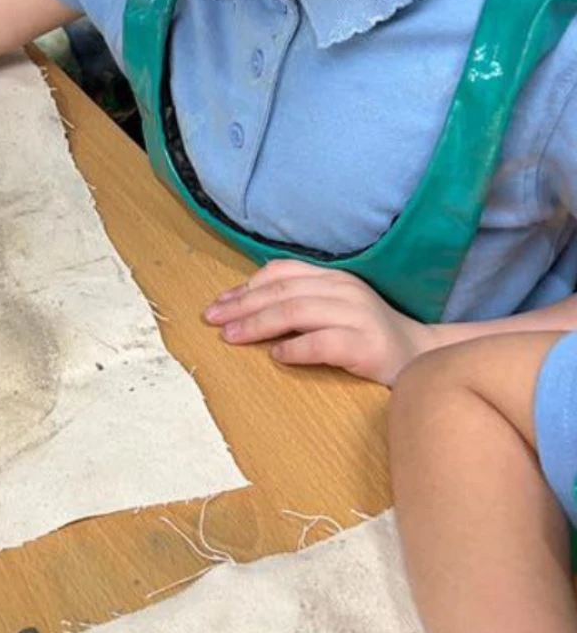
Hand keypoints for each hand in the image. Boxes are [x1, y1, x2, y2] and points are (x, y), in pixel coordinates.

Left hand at [203, 259, 434, 385]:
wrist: (421, 358)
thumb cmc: (365, 338)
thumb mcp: (331, 311)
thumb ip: (297, 305)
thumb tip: (243, 311)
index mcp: (334, 279)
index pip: (283, 273)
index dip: (246, 287)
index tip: (218, 304)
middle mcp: (345, 291)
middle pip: (282, 292)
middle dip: (242, 306)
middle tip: (212, 321)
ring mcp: (359, 316)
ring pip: (297, 312)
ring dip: (258, 324)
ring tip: (231, 337)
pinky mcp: (367, 345)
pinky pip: (323, 342)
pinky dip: (296, 348)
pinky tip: (276, 356)